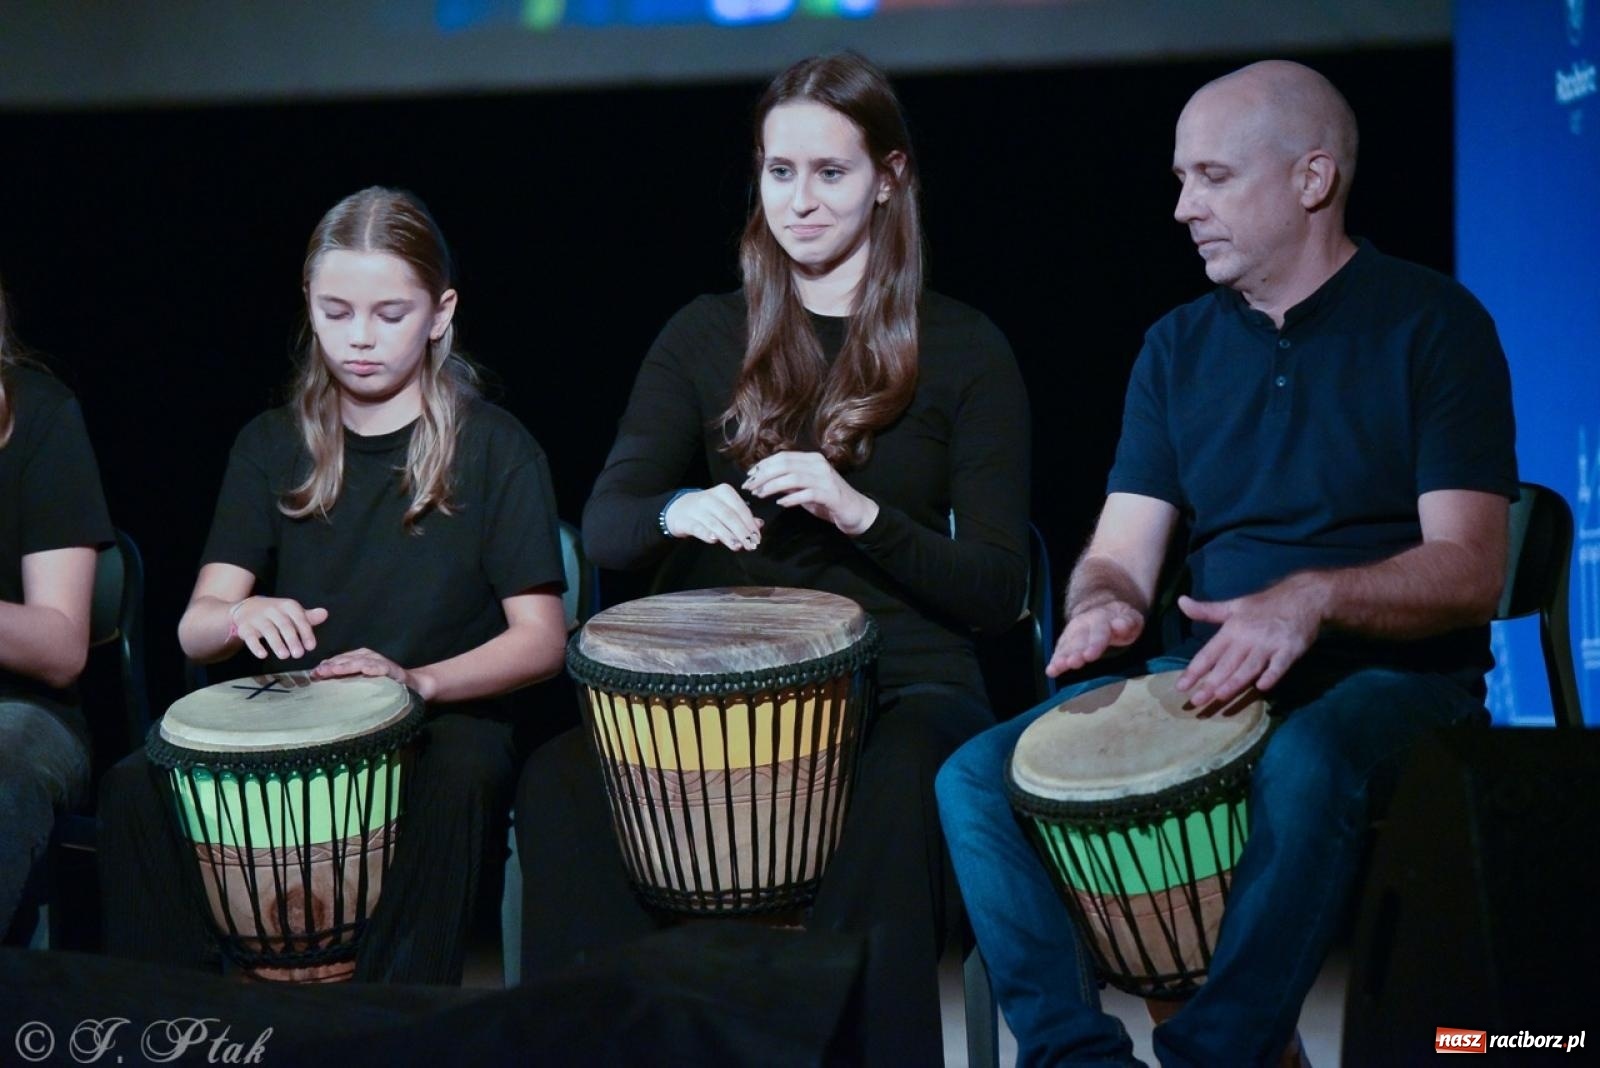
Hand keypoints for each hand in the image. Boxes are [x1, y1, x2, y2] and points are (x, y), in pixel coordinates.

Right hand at [231, 597, 328, 660]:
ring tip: (285, 656)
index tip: (311, 647)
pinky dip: (255, 646)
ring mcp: (257, 618)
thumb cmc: (277, 614)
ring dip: (277, 644)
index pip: (299, 618)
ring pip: (268, 631)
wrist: (247, 607)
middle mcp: (272, 610)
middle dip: (292, 640)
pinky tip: (263, 655)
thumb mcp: (292, 613)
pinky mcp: (245, 627)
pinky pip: (250, 637)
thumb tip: (325, 614)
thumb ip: (308, 617)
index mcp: (287, 605)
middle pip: (284, 625)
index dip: (306, 632)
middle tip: (299, 655)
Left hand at [311, 647, 431, 699]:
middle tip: (319, 672)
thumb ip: (343, 677)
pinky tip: (366, 670)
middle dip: (332, 665)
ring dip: (347, 666)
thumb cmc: (382, 683)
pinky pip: (382, 668)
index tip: (313, 674)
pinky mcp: (393, 669)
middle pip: (347, 660)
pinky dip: (373, 668)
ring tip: (335, 670)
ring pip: (360, 662)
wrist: (411, 685)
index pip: (339, 660)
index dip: (326, 666)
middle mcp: (368, 656)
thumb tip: (318, 677)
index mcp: (358, 657)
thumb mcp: (360, 680)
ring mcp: (380, 662)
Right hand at [664, 484, 762, 550]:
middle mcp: (710, 498)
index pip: (740, 508)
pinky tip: (714, 540)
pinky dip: (706, 533)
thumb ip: (743, 516)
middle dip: (742, 532)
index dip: (750, 524)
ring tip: (737, 546)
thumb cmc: (709, 510)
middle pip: (729, 516)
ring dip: (728, 535)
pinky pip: (697, 527)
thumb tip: (759, 524)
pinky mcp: (685, 520)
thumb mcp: (726, 509)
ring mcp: (696, 509)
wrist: (679, 509)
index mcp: (724, 492)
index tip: (757, 538)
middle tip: (750, 545)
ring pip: (715, 522)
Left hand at [742, 451, 878, 535]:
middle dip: (763, 475)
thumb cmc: (828, 500)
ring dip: (772, 486)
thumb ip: (789, 482)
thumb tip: (766, 479)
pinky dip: (791, 498)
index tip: (749, 475)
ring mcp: (825, 479)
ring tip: (760, 495)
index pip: (783, 457)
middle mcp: (818, 465)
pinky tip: (781, 503)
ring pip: (793, 477)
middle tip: (749, 486)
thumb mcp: (805, 488)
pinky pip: (806, 493)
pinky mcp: (830, 494)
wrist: (855, 511)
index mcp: (812, 459)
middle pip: (785, 464)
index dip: (763, 465)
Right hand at [1046, 599, 1143, 676]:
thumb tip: (1120, 626)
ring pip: (1067, 644)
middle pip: (1079, 639)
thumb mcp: (1131, 618)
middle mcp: (1084, 624)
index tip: (1089, 656)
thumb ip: (1127, 622)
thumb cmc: (1121, 620)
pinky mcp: (1066, 640)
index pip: (1098, 631)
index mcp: (1102, 618)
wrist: (1105, 611)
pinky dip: (1055, 660)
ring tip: (1057, 668)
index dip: (1094, 643)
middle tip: (1071, 663)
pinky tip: (1051, 670)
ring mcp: (1073, 632)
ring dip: (1062, 656)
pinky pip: (1060, 650)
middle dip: (1075, 652)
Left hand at [1175, 574, 1326, 704]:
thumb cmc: (1265, 604)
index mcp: (1232, 628)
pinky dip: (1271, 675)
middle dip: (1210, 683)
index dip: (1194, 670)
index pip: (1209, 653)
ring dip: (1235, 681)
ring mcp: (1270, 644)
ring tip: (1220, 696)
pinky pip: (1279, 665)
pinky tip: (1262, 687)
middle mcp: (1248, 637)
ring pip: (1249, 667)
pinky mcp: (1290, 648)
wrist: (1304, 596)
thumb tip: (1181, 602)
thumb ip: (1207, 610)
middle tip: (1196, 701)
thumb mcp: (1234, 605)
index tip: (1181, 687)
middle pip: (1226, 664)